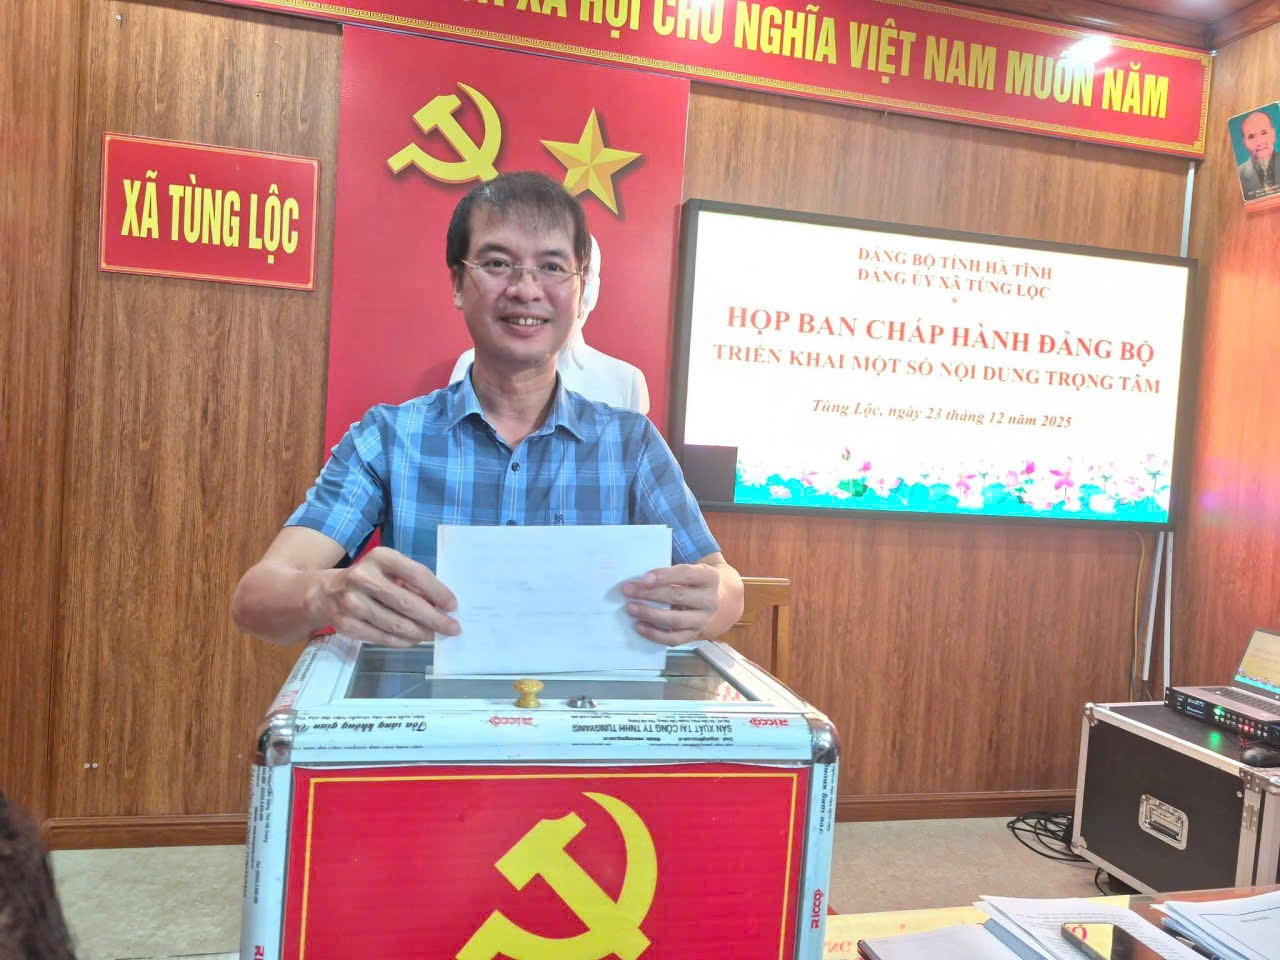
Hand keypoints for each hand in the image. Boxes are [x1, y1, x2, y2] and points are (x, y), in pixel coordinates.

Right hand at [305, 546, 458, 647]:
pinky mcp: (346, 625)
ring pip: (395, 624)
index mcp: (380, 557)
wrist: (323, 593)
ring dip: (420, 633)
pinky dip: (402, 641)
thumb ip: (411, 583)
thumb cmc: (367, 579)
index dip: (437, 591)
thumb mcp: (387, 570)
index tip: (453, 605)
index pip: (416, 574)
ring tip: (435, 636)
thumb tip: (441, 606)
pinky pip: (382, 637)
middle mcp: (363, 577)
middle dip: (434, 618)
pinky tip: (414, 640)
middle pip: (407, 603)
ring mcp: (352, 602)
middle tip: (452, 629)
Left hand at [622, 563, 720, 646]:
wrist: (723, 601)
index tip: (644, 578)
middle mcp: (710, 600)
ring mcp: (703, 620)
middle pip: (678, 597)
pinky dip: (655, 634)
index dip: (664, 576)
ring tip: (631, 608)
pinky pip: (674, 639)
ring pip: (675, 620)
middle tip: (628, 591)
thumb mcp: (693, 569)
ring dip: (650, 614)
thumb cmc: (696, 581)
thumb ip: (672, 571)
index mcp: (709, 578)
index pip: (686, 575)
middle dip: (650, 594)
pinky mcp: (695, 635)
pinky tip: (639, 626)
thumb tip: (641, 577)